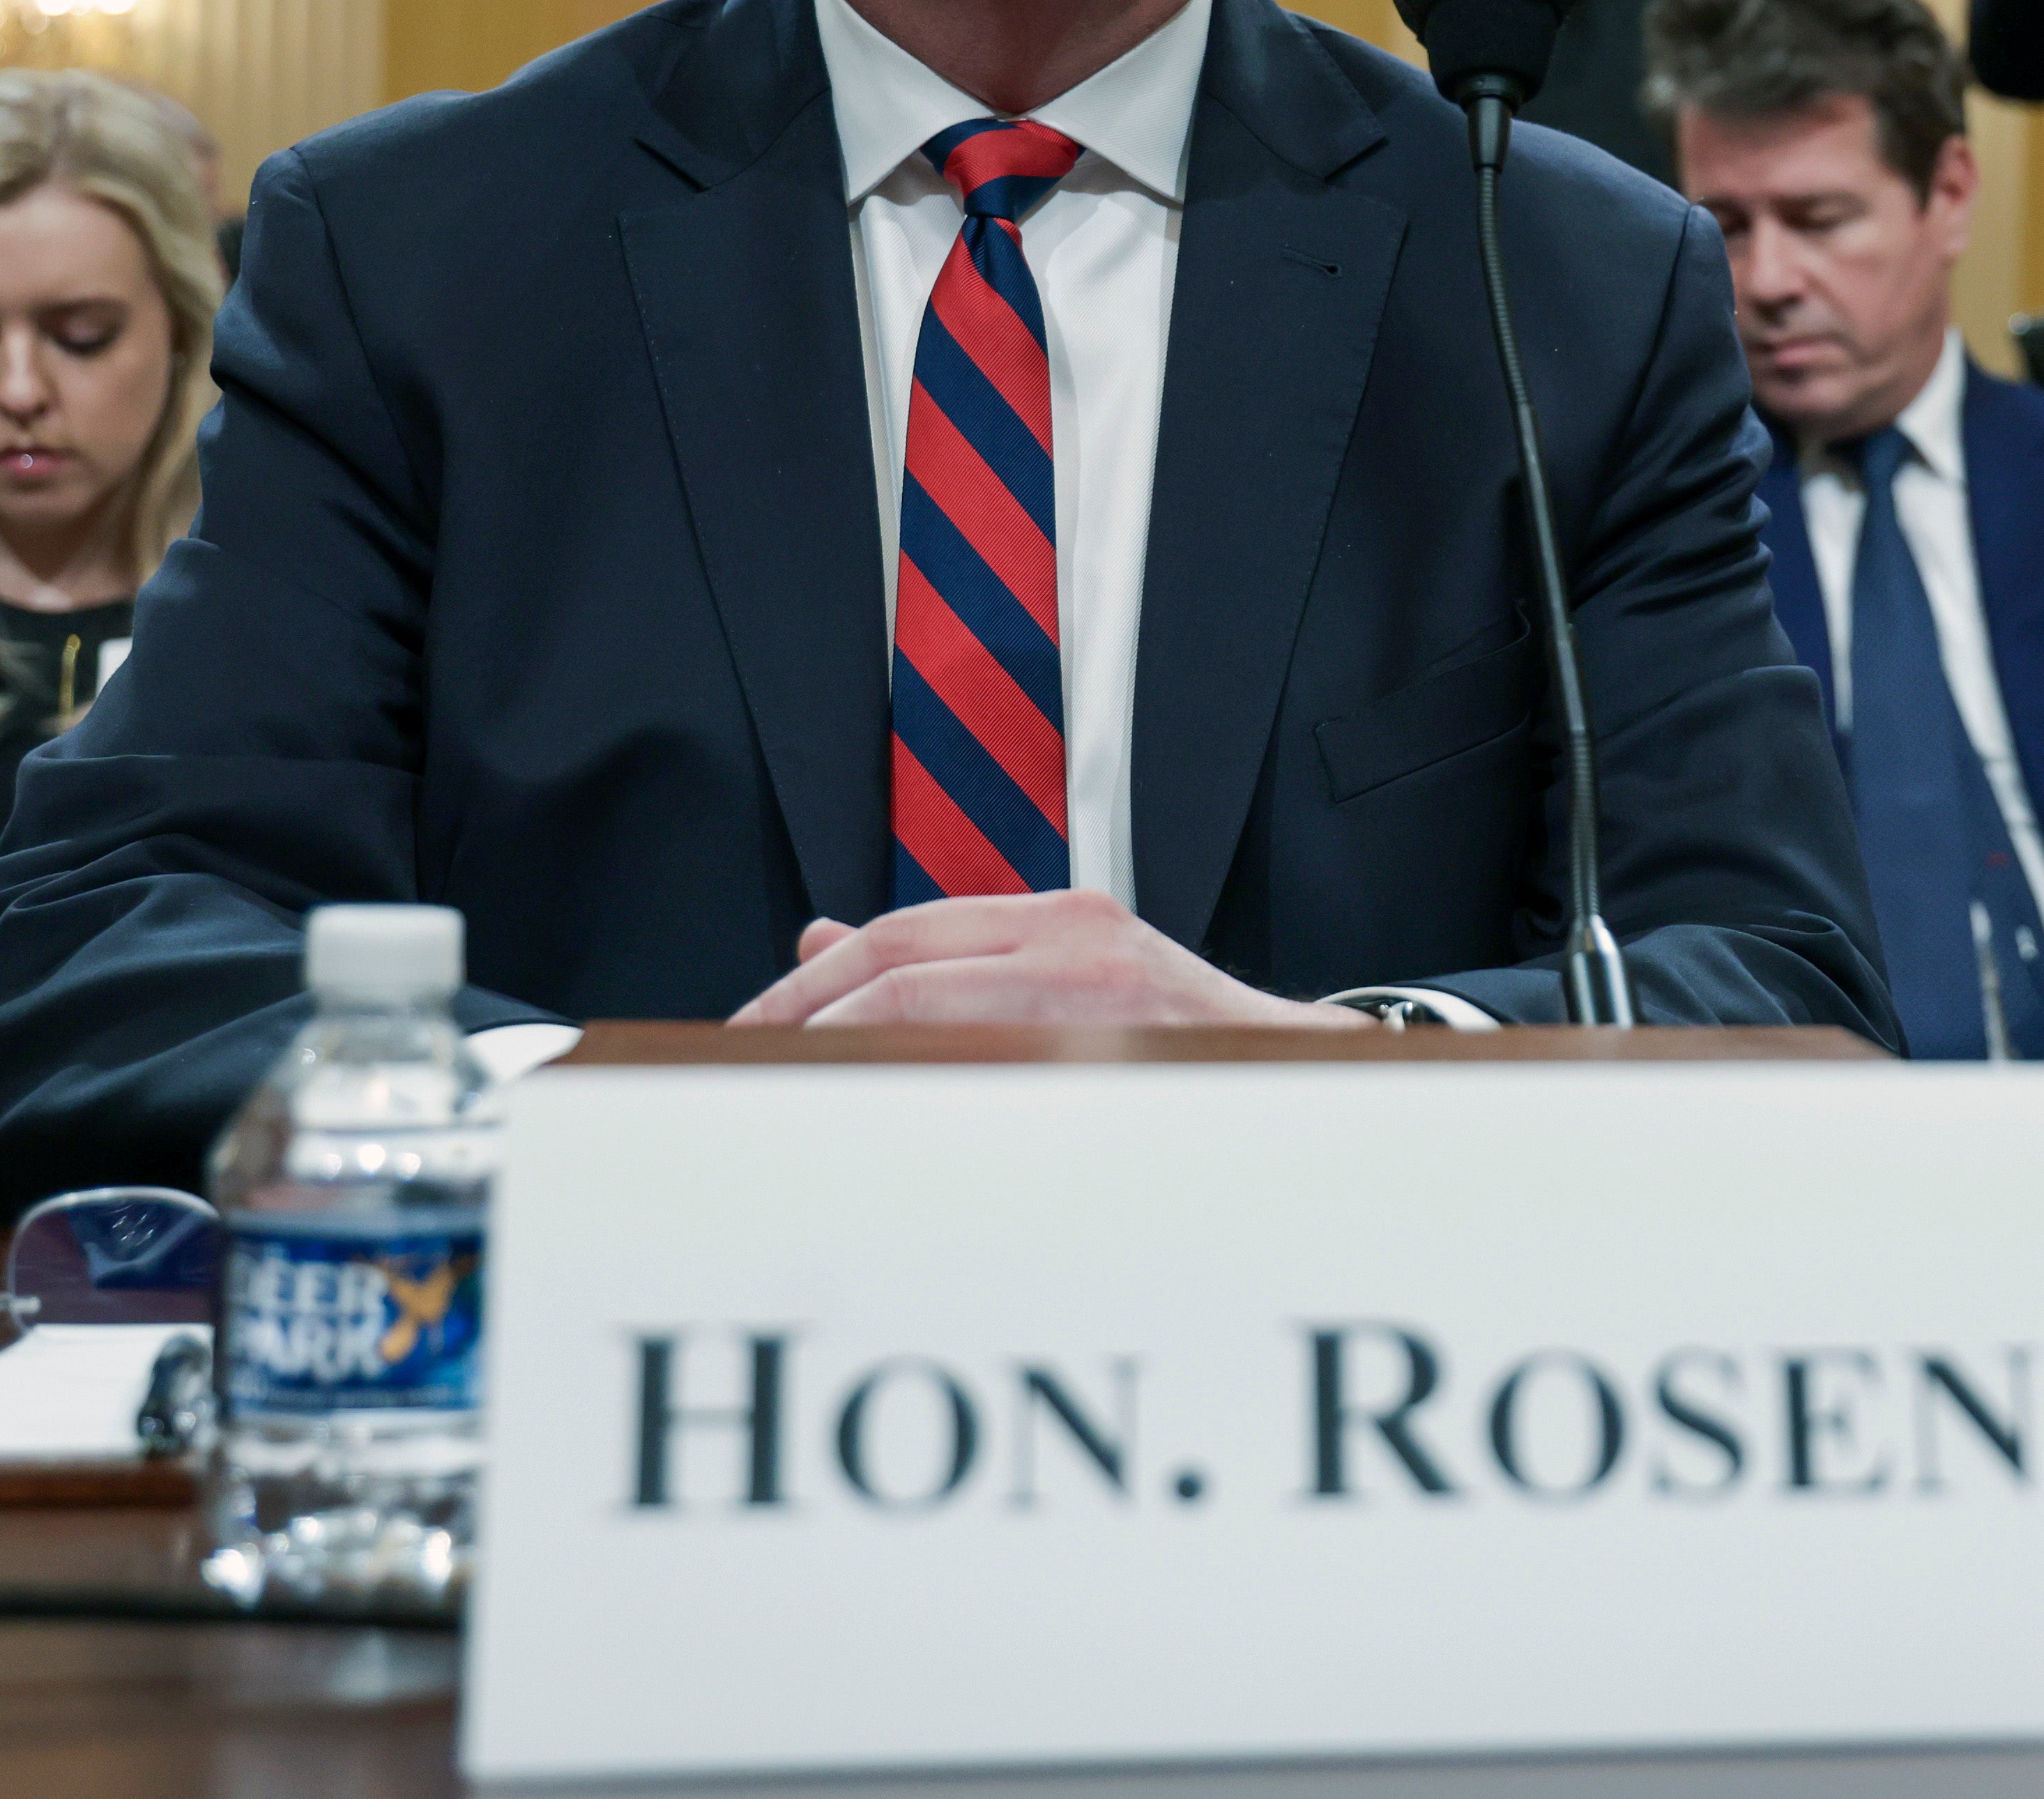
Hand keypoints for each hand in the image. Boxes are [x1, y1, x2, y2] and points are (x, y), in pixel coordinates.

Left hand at [726, 891, 1375, 1032]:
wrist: (1309, 1075)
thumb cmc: (1182, 1042)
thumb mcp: (1072, 972)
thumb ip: (959, 961)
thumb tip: (818, 944)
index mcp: (1059, 916)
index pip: (899, 934)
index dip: (810, 982)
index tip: (748, 1029)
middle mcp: (1073, 940)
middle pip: (895, 968)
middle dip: (799, 1018)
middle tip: (734, 1065)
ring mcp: (1096, 999)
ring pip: (922, 1018)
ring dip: (835, 1057)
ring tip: (776, 1097)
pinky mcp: (1115, 1061)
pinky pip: (979, 1080)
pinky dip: (907, 1097)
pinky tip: (865, 1127)